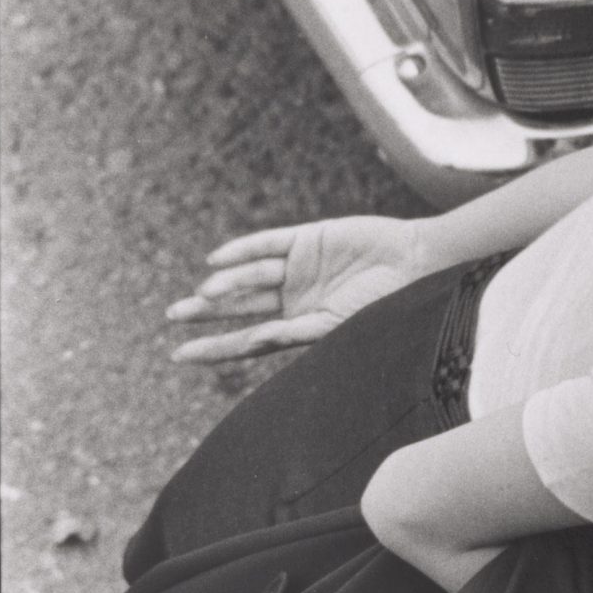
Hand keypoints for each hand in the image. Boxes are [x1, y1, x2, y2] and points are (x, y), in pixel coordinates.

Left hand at [165, 216, 433, 362]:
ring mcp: (299, 267)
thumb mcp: (340, 326)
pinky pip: (266, 244)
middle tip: (173, 316)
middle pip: (240, 307)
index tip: (180, 354)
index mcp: (301, 327)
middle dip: (206, 312)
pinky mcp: (307, 238)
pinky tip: (216, 261)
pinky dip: (241, 251)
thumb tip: (257, 338)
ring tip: (203, 295)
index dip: (213, 346)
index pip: (248, 339)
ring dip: (226, 285)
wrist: (420, 264)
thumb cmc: (389, 305)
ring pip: (250, 276)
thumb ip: (299, 331)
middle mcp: (294, 298)